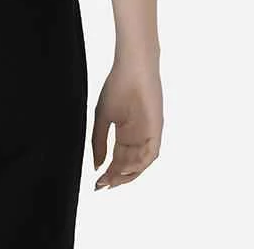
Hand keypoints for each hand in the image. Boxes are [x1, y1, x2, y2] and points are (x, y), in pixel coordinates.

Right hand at [92, 59, 162, 189]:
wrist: (131, 68)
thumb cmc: (116, 86)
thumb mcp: (103, 117)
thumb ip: (99, 142)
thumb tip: (97, 166)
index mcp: (125, 133)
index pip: (118, 159)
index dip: (108, 173)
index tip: (97, 183)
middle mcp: (138, 137)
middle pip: (128, 165)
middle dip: (116, 177)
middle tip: (103, 185)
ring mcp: (148, 134)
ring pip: (140, 163)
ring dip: (127, 174)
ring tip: (112, 179)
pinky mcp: (157, 129)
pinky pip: (151, 153)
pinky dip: (140, 163)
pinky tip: (127, 168)